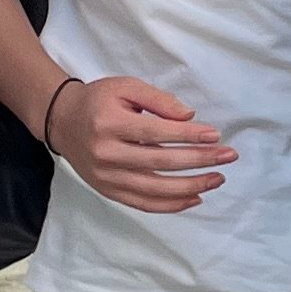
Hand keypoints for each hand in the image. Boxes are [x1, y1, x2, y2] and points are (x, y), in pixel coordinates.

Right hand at [53, 76, 228, 212]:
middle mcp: (106, 153)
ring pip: (155, 188)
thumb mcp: (126, 87)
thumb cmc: (98, 101)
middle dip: (199, 161)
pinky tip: (195, 197)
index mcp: (109, 123)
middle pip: (160, 162)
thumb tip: (189, 117)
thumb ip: (158, 100)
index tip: (215, 135)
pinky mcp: (108, 191)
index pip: (156, 133)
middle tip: (227, 157)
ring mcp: (106, 176)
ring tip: (217, 179)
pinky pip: (144, 204)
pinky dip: (171, 204)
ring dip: (191, 186)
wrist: (62, 122)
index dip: (188, 135)